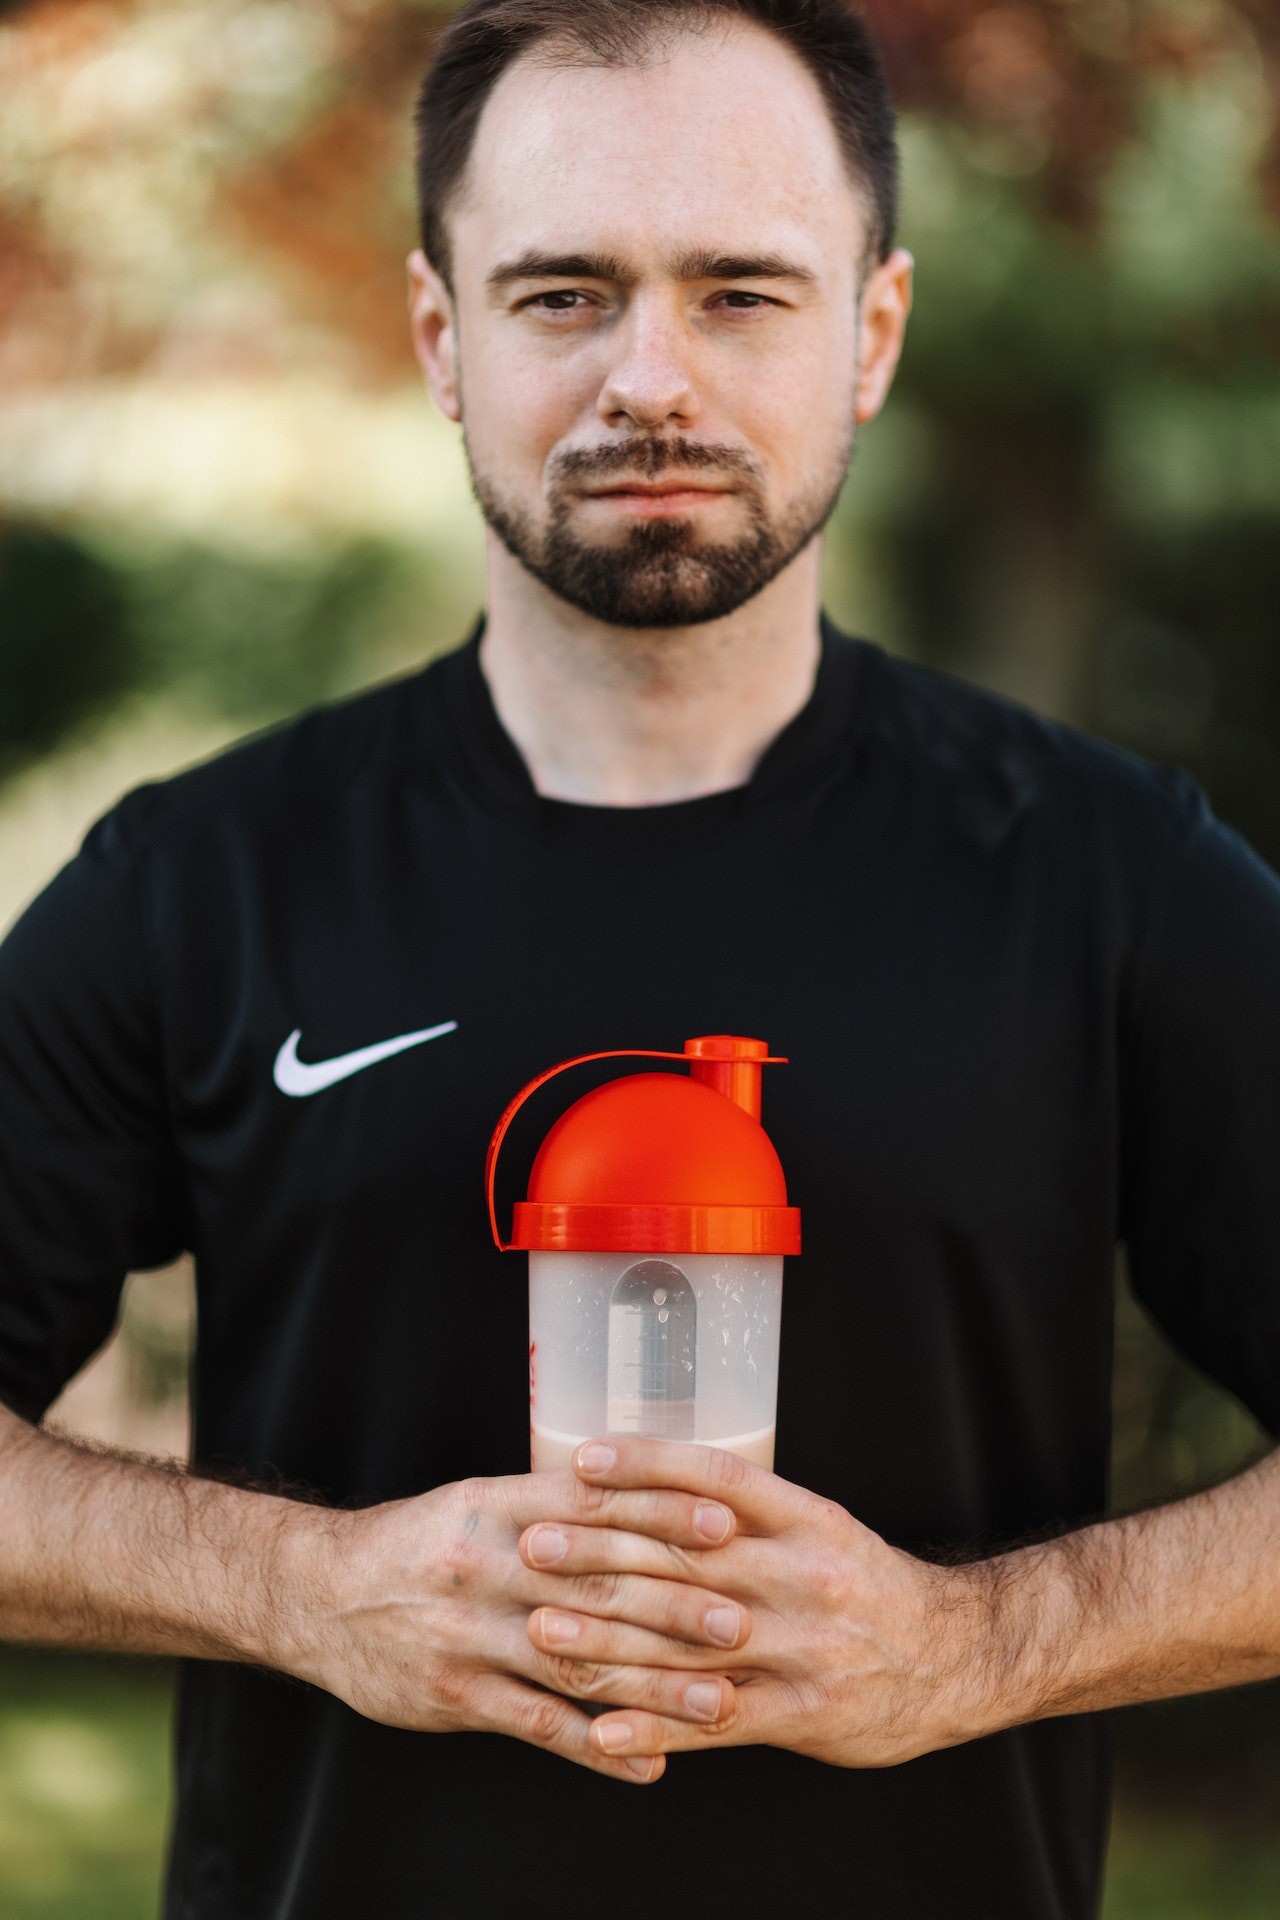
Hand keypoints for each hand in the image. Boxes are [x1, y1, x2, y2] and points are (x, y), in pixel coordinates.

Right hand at [282, 1467, 749, 1783]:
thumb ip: (557, 1503)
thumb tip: (648, 1488)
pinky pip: (534, 1724)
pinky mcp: (453, 1693)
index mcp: (502, 1506)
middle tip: (742, 1623)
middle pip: (597, 1585)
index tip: (726, 1521)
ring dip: (653, 1688)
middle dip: (676, 1606)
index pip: (595, 1502)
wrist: (319, 1593)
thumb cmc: (422, 1542)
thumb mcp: (483, 1501)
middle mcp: (489, 1564)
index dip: (663, 1511)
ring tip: (718, 1703)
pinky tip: (646, 1761)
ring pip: (576, 1662)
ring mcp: (470, 1633)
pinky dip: (594, 1745)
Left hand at [520, 1439, 991, 1769]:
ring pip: (688, 1642)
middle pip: (685, 1559)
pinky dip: (655, 1726)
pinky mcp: (801, 1715)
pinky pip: (716, 1722)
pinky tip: (601, 1728)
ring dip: (607, 1638)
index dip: (645, 1466)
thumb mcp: (820, 1526)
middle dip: (601, 1552)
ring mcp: (799, 1648)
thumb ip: (747, 1512)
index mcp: (804, 1519)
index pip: (713, 1479)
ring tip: (541, 1629)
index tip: (581, 1461)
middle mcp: (799, 1575)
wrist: (959, 1658)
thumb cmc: (870, 1585)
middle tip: (533, 1545)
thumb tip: (656, 1485)